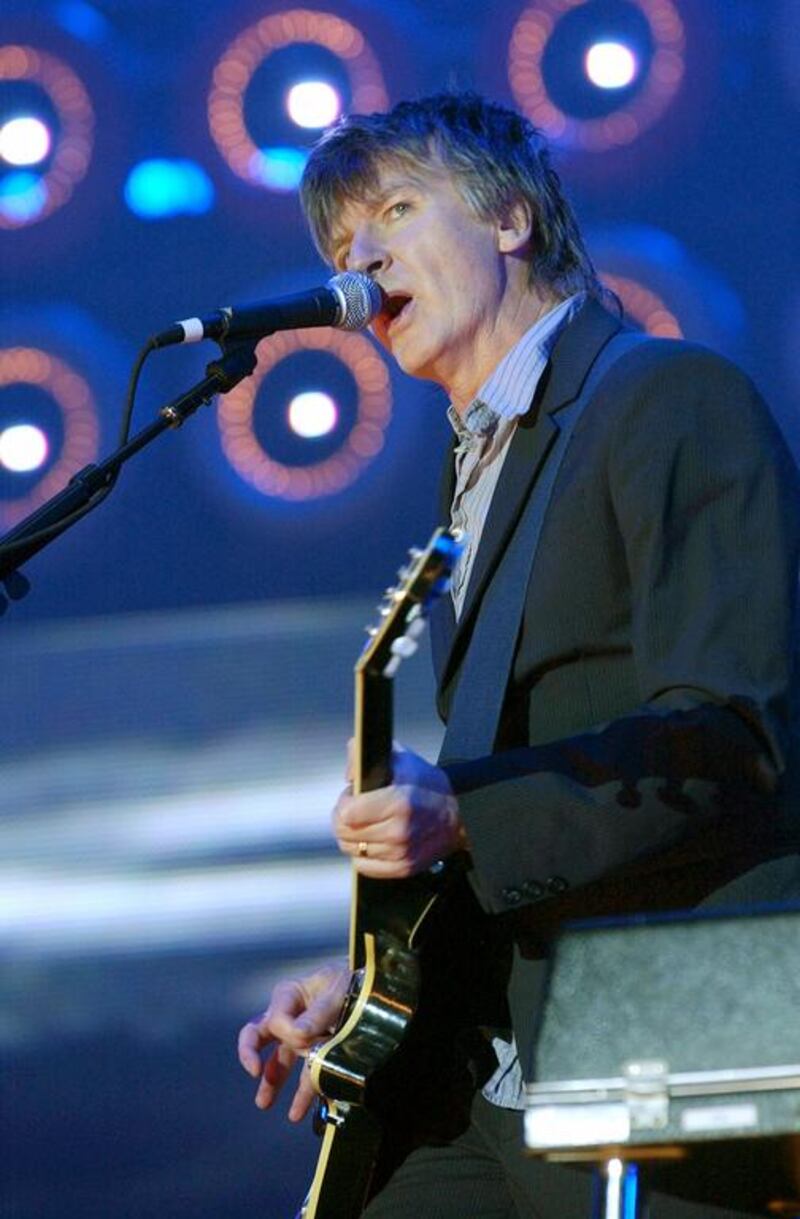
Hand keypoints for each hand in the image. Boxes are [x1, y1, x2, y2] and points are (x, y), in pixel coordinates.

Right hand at [237, 961, 349, 1121]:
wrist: (376, 985)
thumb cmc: (352, 977)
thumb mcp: (337, 989)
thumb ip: (318, 1012)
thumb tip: (297, 1035)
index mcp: (290, 995)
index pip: (274, 1020)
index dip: (287, 1031)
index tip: (303, 1038)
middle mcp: (291, 1015)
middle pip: (260, 1035)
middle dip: (252, 1056)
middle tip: (254, 1072)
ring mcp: (303, 1035)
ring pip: (280, 1061)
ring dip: (272, 1082)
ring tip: (264, 1104)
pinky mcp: (319, 1051)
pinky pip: (306, 1074)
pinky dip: (302, 1093)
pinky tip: (297, 1112)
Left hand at [334, 743, 467, 877]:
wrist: (458, 813)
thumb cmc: (427, 786)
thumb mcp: (400, 758)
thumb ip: (365, 755)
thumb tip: (348, 774)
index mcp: (399, 802)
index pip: (346, 813)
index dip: (344, 802)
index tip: (352, 797)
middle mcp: (399, 831)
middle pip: (345, 834)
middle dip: (344, 820)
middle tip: (357, 810)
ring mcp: (401, 853)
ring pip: (352, 851)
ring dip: (354, 837)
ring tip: (369, 823)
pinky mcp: (403, 868)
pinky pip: (364, 867)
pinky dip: (364, 855)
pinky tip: (374, 840)